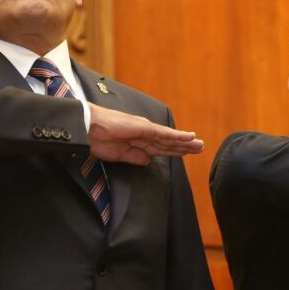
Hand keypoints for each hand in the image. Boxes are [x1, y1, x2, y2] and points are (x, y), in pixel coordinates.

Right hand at [86, 105, 203, 164]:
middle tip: (200, 148)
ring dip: (186, 142)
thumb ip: (135, 158)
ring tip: (199, 144)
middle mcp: (144, 134)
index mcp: (138, 141)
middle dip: (184, 146)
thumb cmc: (99, 140)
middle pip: (169, 143)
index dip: (174, 150)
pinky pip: (164, 134)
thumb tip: (148, 161)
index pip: (160, 148)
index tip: (186, 153)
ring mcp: (145, 130)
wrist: (88, 130)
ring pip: (170, 138)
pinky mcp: (145, 128)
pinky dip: (178, 136)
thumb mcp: (120, 155)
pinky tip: (189, 137)